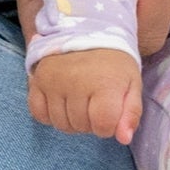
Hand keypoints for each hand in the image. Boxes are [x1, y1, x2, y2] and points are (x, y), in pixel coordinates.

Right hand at [28, 47, 143, 142]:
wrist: (88, 31)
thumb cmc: (114, 63)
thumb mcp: (132, 85)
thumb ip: (131, 113)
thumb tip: (124, 139)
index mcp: (105, 83)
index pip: (102, 127)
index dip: (108, 125)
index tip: (110, 109)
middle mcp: (76, 81)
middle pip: (81, 126)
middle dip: (90, 121)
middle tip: (94, 101)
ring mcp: (54, 81)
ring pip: (60, 123)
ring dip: (71, 119)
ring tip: (79, 101)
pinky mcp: (38, 79)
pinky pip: (39, 114)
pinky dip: (49, 114)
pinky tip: (61, 102)